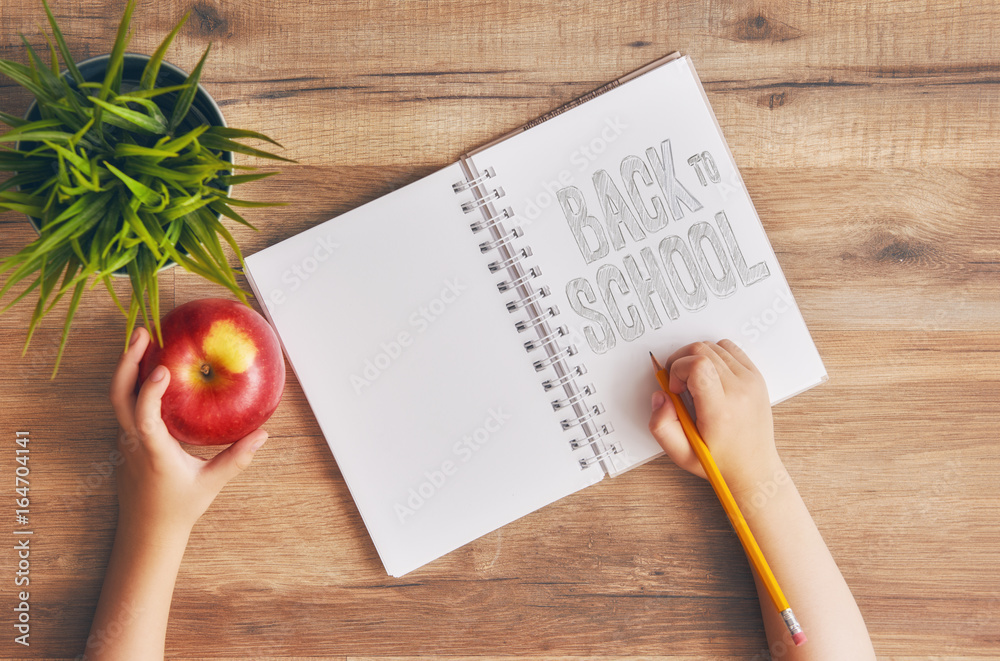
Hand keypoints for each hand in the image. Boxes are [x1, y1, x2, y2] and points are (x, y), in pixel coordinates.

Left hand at [109, 327, 268, 537]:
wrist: (146, 533)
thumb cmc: (178, 508)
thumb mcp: (211, 484)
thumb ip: (237, 458)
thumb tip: (263, 434)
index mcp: (153, 452)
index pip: (144, 417)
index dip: (150, 390)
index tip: (162, 367)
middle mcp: (132, 443)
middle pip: (119, 396)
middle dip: (128, 361)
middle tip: (143, 332)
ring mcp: (124, 442)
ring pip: (117, 398)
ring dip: (128, 368)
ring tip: (145, 341)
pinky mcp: (124, 442)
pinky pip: (124, 407)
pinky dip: (133, 383)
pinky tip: (149, 370)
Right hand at [648, 339, 780, 493]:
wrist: (753, 467)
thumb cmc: (719, 461)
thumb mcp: (680, 453)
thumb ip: (661, 425)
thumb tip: (661, 396)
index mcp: (720, 411)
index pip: (698, 365)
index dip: (678, 369)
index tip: (676, 388)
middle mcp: (739, 392)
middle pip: (702, 350)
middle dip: (682, 362)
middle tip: (680, 384)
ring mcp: (751, 381)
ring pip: (714, 346)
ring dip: (697, 358)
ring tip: (695, 382)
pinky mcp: (757, 377)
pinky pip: (730, 348)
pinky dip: (714, 356)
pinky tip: (711, 377)